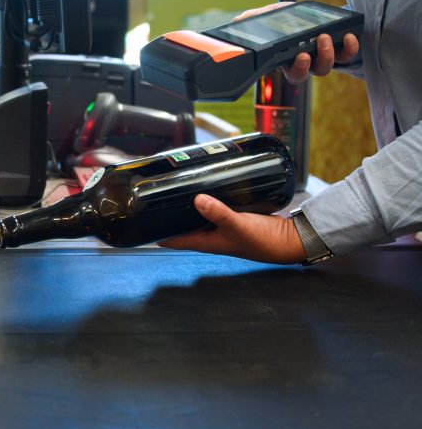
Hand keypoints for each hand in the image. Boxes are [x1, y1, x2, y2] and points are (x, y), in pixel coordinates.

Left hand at [158, 194, 306, 263]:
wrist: (289, 240)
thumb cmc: (263, 240)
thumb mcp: (238, 225)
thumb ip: (218, 213)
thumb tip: (197, 199)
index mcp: (204, 242)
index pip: (171, 238)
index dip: (154, 231)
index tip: (140, 218)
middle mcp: (208, 236)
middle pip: (180, 224)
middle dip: (167, 212)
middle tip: (154, 194)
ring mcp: (219, 227)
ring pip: (195, 215)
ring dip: (185, 205)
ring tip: (173, 186)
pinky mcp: (231, 217)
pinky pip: (211, 208)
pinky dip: (205, 199)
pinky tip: (203, 186)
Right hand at [234, 3, 359, 83]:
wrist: (313, 12)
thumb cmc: (288, 17)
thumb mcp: (269, 15)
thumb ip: (253, 18)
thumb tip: (239, 20)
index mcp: (286, 58)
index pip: (290, 72)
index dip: (295, 69)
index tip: (297, 56)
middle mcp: (304, 62)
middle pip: (305, 75)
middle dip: (306, 65)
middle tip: (306, 52)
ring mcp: (322, 57)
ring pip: (324, 68)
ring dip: (326, 54)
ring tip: (324, 36)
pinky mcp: (341, 49)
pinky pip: (347, 56)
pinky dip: (350, 47)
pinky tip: (349, 35)